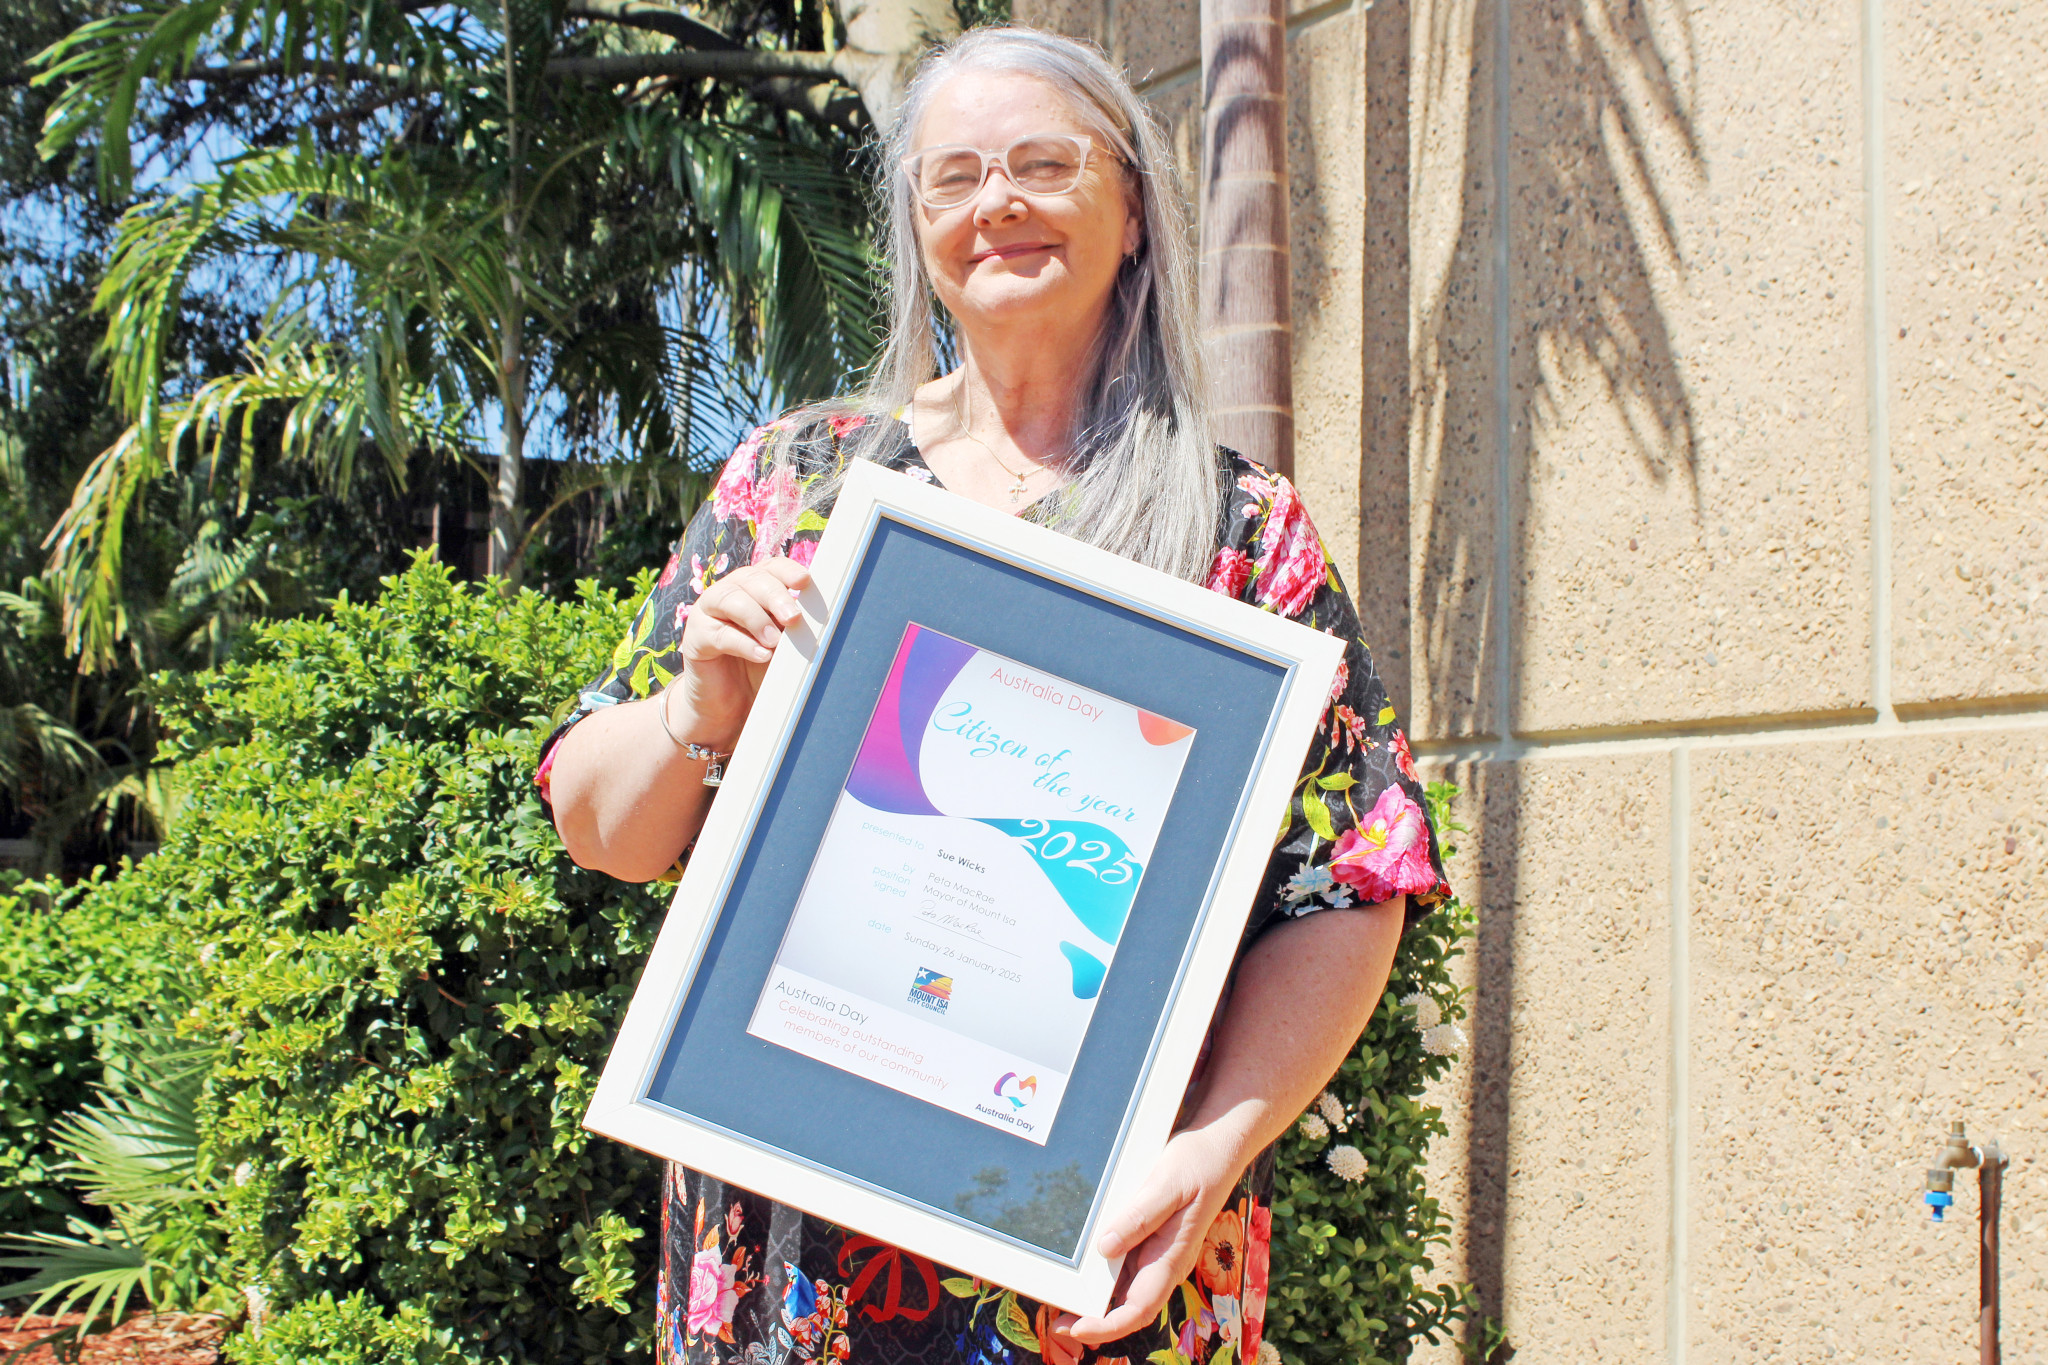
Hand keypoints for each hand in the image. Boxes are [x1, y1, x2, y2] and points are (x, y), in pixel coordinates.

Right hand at [672, 556, 809, 738]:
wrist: (730, 706)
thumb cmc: (760, 669)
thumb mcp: (782, 645)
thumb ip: (793, 628)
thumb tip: (818, 619)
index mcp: (754, 588)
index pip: (770, 568)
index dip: (787, 570)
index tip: (805, 582)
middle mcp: (729, 593)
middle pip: (751, 579)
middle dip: (775, 596)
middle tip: (793, 618)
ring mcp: (708, 613)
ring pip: (730, 599)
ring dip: (757, 618)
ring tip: (774, 641)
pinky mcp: (695, 638)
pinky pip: (718, 633)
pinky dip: (743, 643)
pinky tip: (761, 655)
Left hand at [1063, 1123, 1250, 1344]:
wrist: (1219, 1145)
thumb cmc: (1198, 1164)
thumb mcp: (1167, 1185)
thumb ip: (1139, 1217)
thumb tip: (1105, 1247)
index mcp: (1172, 1257)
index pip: (1140, 1308)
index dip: (1109, 1325)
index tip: (1078, 1328)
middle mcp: (1165, 1262)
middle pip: (1129, 1306)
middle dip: (1094, 1319)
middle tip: (1057, 1321)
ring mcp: (1158, 1252)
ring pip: (1126, 1288)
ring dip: (1098, 1299)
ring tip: (1063, 1298)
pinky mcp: (1152, 1238)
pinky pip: (1126, 1264)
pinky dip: (1104, 1273)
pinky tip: (1084, 1265)